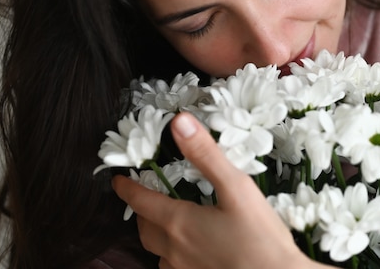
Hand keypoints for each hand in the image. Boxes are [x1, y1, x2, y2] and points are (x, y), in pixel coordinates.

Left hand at [112, 112, 329, 268]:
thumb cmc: (261, 236)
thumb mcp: (236, 187)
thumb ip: (206, 154)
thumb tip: (180, 123)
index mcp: (180, 223)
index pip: (141, 201)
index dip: (127, 189)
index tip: (118, 181)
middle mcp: (175, 250)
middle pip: (144, 228)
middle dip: (141, 211)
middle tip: (146, 197)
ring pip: (157, 251)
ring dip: (156, 234)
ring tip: (168, 221)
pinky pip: (173, 267)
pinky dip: (172, 254)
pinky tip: (189, 248)